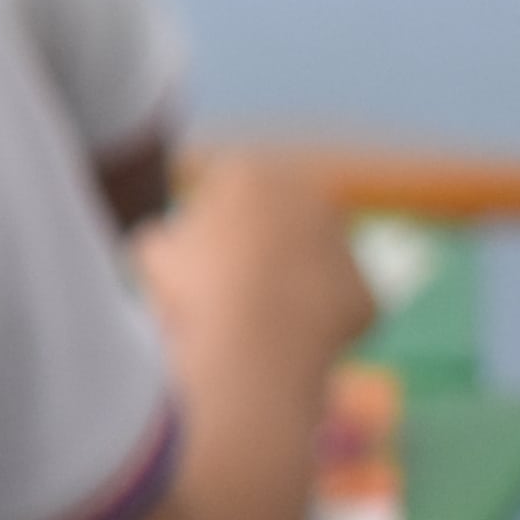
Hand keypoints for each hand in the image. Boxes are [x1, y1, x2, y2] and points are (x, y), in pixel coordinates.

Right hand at [137, 151, 374, 378]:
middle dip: (256, 246)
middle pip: (274, 220)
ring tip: (252, 320)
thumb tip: (178, 243)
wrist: (257, 345)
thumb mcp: (154, 251)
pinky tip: (281, 341)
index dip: (206, 224)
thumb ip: (171, 235)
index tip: (192, 258)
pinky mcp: (364, 290)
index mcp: (250, 173)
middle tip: (224, 289)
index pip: (224, 189)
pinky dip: (310, 322)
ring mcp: (344, 243)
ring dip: (285, 282)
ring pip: (304, 263)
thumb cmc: (197, 290)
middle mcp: (307, 195)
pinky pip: (329, 306)